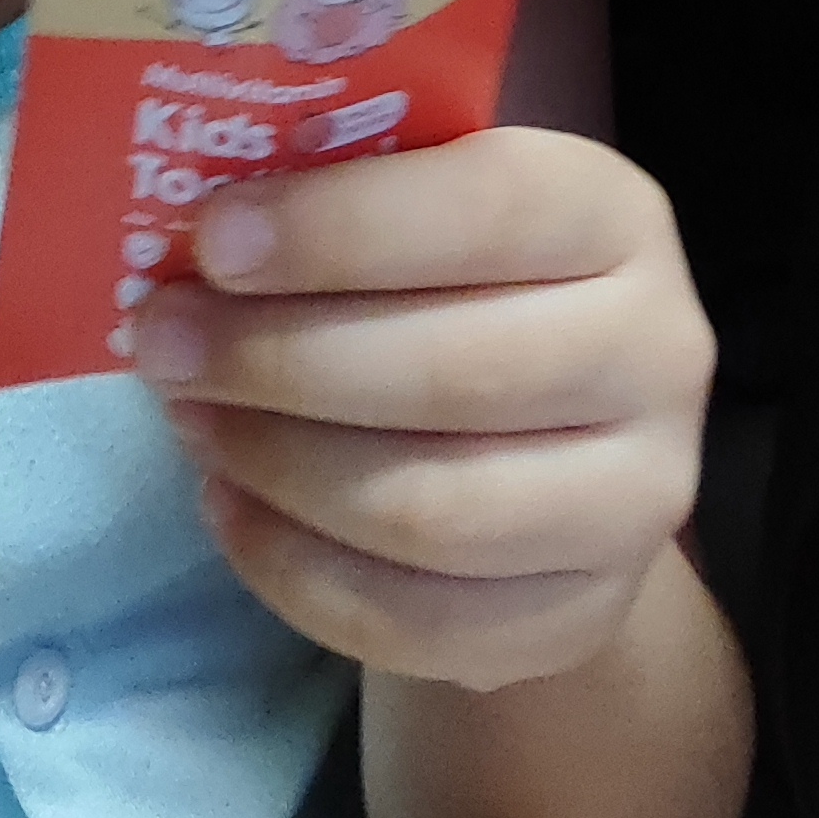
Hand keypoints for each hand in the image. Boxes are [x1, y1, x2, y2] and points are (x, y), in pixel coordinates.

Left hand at [127, 129, 711, 692]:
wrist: (547, 441)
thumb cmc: (457, 284)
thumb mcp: (424, 206)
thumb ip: (343, 195)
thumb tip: (195, 230)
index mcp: (615, 215)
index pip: (492, 206)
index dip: (343, 226)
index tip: (214, 240)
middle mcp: (657, 353)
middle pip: (454, 370)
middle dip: (278, 358)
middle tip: (161, 339)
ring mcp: (636, 499)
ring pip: (431, 510)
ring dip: (277, 465)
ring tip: (188, 419)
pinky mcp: (583, 614)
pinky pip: (418, 621)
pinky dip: (296, 571)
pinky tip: (227, 509)